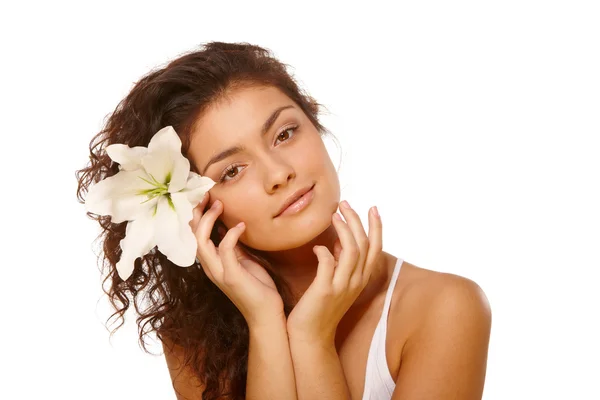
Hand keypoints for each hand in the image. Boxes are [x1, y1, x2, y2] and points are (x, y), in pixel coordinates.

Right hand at [191, 193, 284, 328]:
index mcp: (212, 263)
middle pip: (192, 236)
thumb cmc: (257, 287)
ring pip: (201, 242)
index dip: (197, 215)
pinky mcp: (232, 277)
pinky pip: (225, 250)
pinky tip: (241, 225)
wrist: (267, 314)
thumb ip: (234, 246)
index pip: (195, 236)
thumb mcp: (243, 261)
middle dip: (197, 213)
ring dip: (209, 220)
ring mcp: (219, 273)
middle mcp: (210, 268)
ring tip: (219, 204)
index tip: (206, 197)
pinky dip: (231, 235)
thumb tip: (230, 226)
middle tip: (207, 194)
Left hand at [287, 200, 382, 343]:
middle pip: (364, 244)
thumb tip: (341, 242)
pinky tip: (316, 247)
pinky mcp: (325, 290)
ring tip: (333, 215)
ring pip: (351, 250)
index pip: (376, 248)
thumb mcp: (338, 283)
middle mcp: (356, 281)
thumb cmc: (321, 307)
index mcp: (361, 279)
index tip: (372, 208)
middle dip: (357, 220)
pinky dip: (324, 251)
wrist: (310, 336)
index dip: (377, 227)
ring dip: (343, 229)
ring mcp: (342, 286)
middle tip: (344, 204)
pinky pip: (328, 263)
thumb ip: (342, 264)